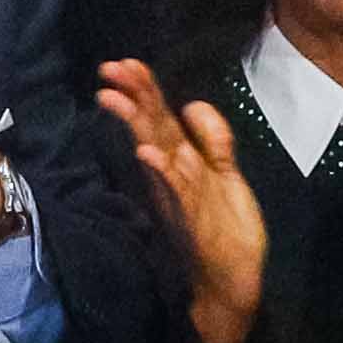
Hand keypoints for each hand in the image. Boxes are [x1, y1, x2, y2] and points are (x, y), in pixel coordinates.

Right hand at [93, 58, 275, 342]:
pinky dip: (161, 170)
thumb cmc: (226, 229)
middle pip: (151, 127)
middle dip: (134, 96)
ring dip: (136, 124)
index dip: (145, 90)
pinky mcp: (192, 216)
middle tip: (110, 67)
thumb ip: (213, 140)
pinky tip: (147, 152)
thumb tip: (192, 102)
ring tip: (115, 96)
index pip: (160, 118)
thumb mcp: (226, 175)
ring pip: (156, 151)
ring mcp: (179, 194)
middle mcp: (173, 175)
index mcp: (180, 162)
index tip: (126, 63)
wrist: (232, 280)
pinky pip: (175, 188)